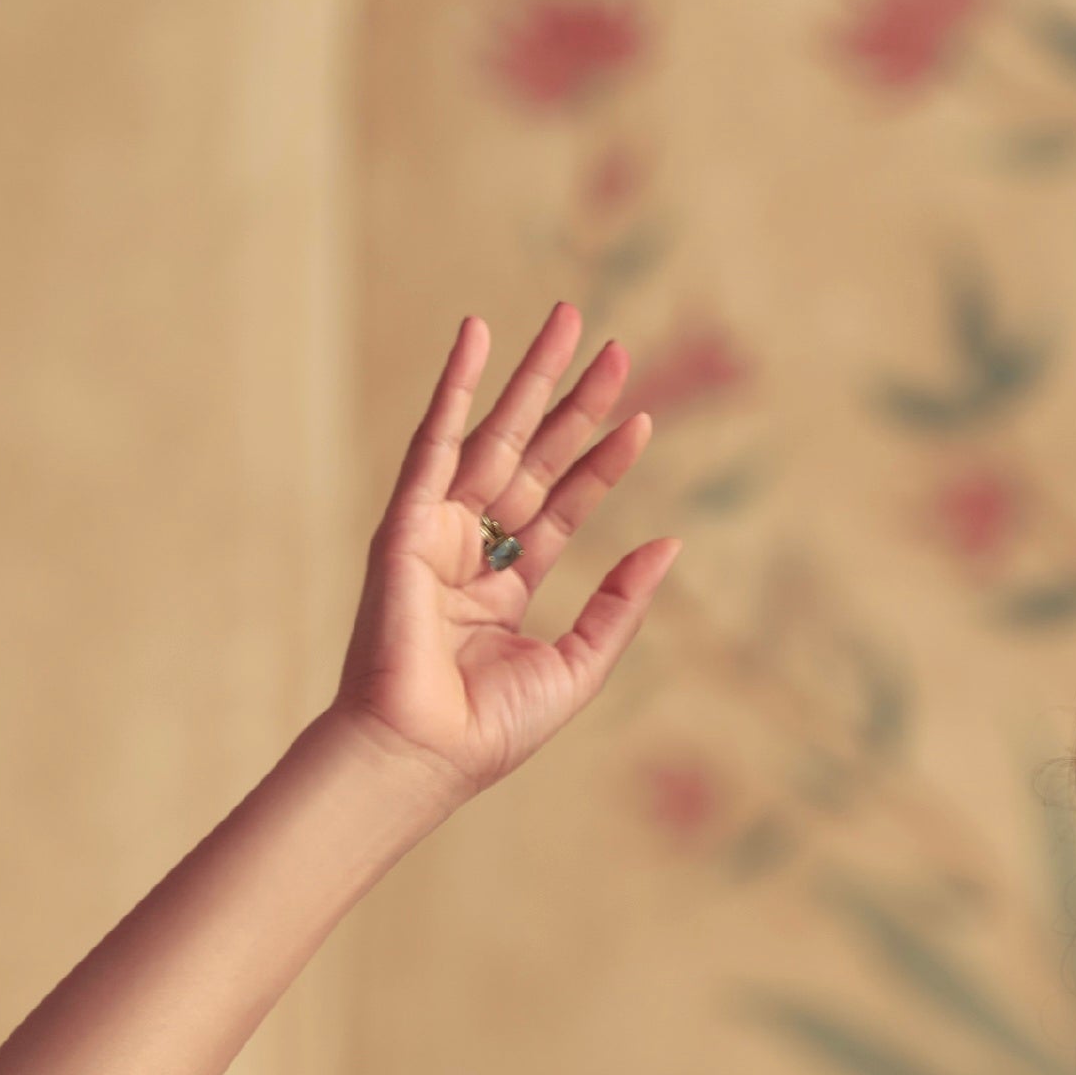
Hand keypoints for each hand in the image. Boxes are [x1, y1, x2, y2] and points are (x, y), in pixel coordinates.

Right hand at [331, 307, 678, 797]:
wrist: (424, 755)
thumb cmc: (489, 729)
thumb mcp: (579, 663)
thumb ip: (620, 603)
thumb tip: (670, 543)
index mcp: (505, 586)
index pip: (562, 506)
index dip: (602, 461)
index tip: (643, 419)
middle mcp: (470, 550)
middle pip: (533, 457)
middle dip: (571, 400)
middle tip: (614, 344)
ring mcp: (436, 531)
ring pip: (492, 436)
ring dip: (528, 376)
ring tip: (566, 319)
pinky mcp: (406, 522)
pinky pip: (434, 441)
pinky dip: (454, 386)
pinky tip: (477, 335)